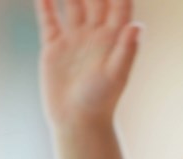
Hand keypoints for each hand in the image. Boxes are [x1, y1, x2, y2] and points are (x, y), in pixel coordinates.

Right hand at [37, 0, 142, 128]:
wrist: (77, 122)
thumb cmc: (101, 102)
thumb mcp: (116, 76)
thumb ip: (127, 51)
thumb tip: (137, 26)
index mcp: (114, 37)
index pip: (118, 2)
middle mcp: (95, 33)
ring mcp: (75, 38)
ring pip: (72, 3)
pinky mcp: (54, 47)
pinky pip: (49, 19)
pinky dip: (45, 3)